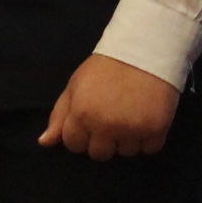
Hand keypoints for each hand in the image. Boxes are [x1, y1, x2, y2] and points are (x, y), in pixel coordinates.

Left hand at [41, 55, 180, 160]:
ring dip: (128, 139)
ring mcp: (132, 129)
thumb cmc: (107, 66)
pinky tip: (147, 118)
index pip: (74, 145)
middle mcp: (105, 125)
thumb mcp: (76, 85)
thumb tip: (45, 142)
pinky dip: (150, 138)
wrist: (146, 48)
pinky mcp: (156, 128)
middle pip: (100, 154)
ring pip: (126, 153)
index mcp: (82, 114)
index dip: (82, 134)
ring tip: (132, 115)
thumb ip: (59, 115)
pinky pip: (150, 148)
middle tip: (114, 118)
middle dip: (104, 140)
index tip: (93, 120)